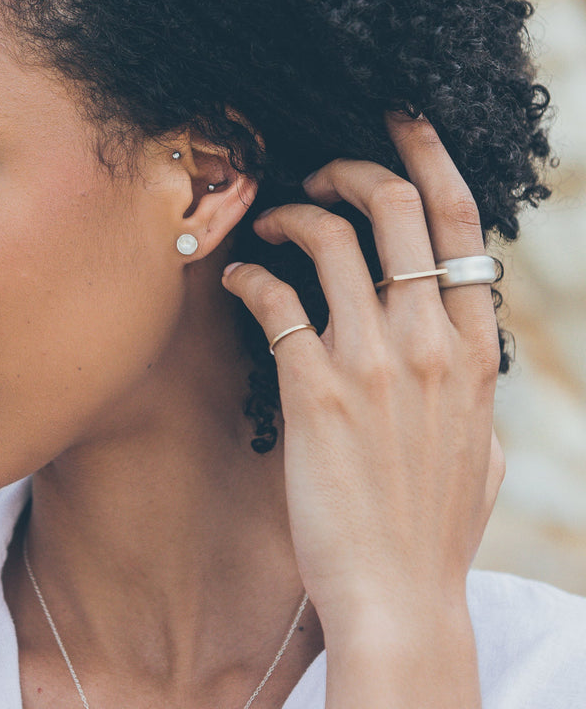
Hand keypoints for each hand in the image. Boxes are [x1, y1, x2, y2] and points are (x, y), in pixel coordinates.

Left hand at [222, 112, 504, 705]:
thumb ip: (474, 393)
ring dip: (291, 214)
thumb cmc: (435, 528)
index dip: (430, 159)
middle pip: (397, 207)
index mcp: (474, 350)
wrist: (399, 597)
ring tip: (269, 225)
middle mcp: (430, 341)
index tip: (402, 122)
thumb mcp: (483, 451)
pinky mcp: (314, 390)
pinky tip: (236, 281)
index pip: (461, 226)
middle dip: (353, 167)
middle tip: (317, 169)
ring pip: (331, 238)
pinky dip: (250, 277)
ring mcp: (373, 362)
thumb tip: (467, 358)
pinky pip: (276, 301)